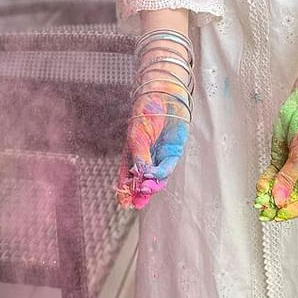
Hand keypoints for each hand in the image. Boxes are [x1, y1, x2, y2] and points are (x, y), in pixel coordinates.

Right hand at [116, 77, 190, 208]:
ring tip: (144, 191)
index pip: (127, 175)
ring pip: (155, 177)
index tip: (123, 202)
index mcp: (132, 152)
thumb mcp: (137, 136)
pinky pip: (167, 167)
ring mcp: (160, 155)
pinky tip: (153, 178)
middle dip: (139, 193)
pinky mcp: (174, 151)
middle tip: (136, 203)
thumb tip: (141, 176)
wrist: (164, 95)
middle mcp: (147, 156)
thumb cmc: (146, 111)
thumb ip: (139, 156)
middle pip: (142, 180)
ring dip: (150, 186)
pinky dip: (160, 174)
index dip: (125, 189)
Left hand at [254, 87, 297, 221]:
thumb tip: (280, 198)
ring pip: (279, 189)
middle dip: (277, 204)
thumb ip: (289, 178)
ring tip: (260, 200)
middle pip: (291, 199)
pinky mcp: (281, 162)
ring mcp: (293, 171)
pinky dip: (265, 183)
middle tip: (264, 209)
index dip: (291, 210)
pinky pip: (271, 177)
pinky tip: (261, 187)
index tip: (278, 212)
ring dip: (269, 195)